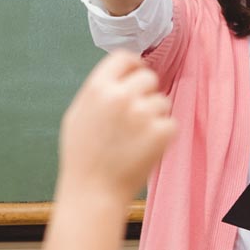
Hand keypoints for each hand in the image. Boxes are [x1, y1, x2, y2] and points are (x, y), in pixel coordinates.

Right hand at [58, 52, 176, 199]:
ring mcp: (143, 114)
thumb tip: (121, 74)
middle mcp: (120, 96)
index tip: (136, 75)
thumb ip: (99, 91)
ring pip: (162, 101)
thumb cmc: (82, 156)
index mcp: (97, 88)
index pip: (124, 57)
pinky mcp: (161, 132)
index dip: (133, 66)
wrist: (93, 191)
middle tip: (137, 115)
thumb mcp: (78, 114)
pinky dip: (163, 135)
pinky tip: (145, 148)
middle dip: (146, 93)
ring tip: (136, 138)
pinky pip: (171, 123)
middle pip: (149, 77)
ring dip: (155, 116)